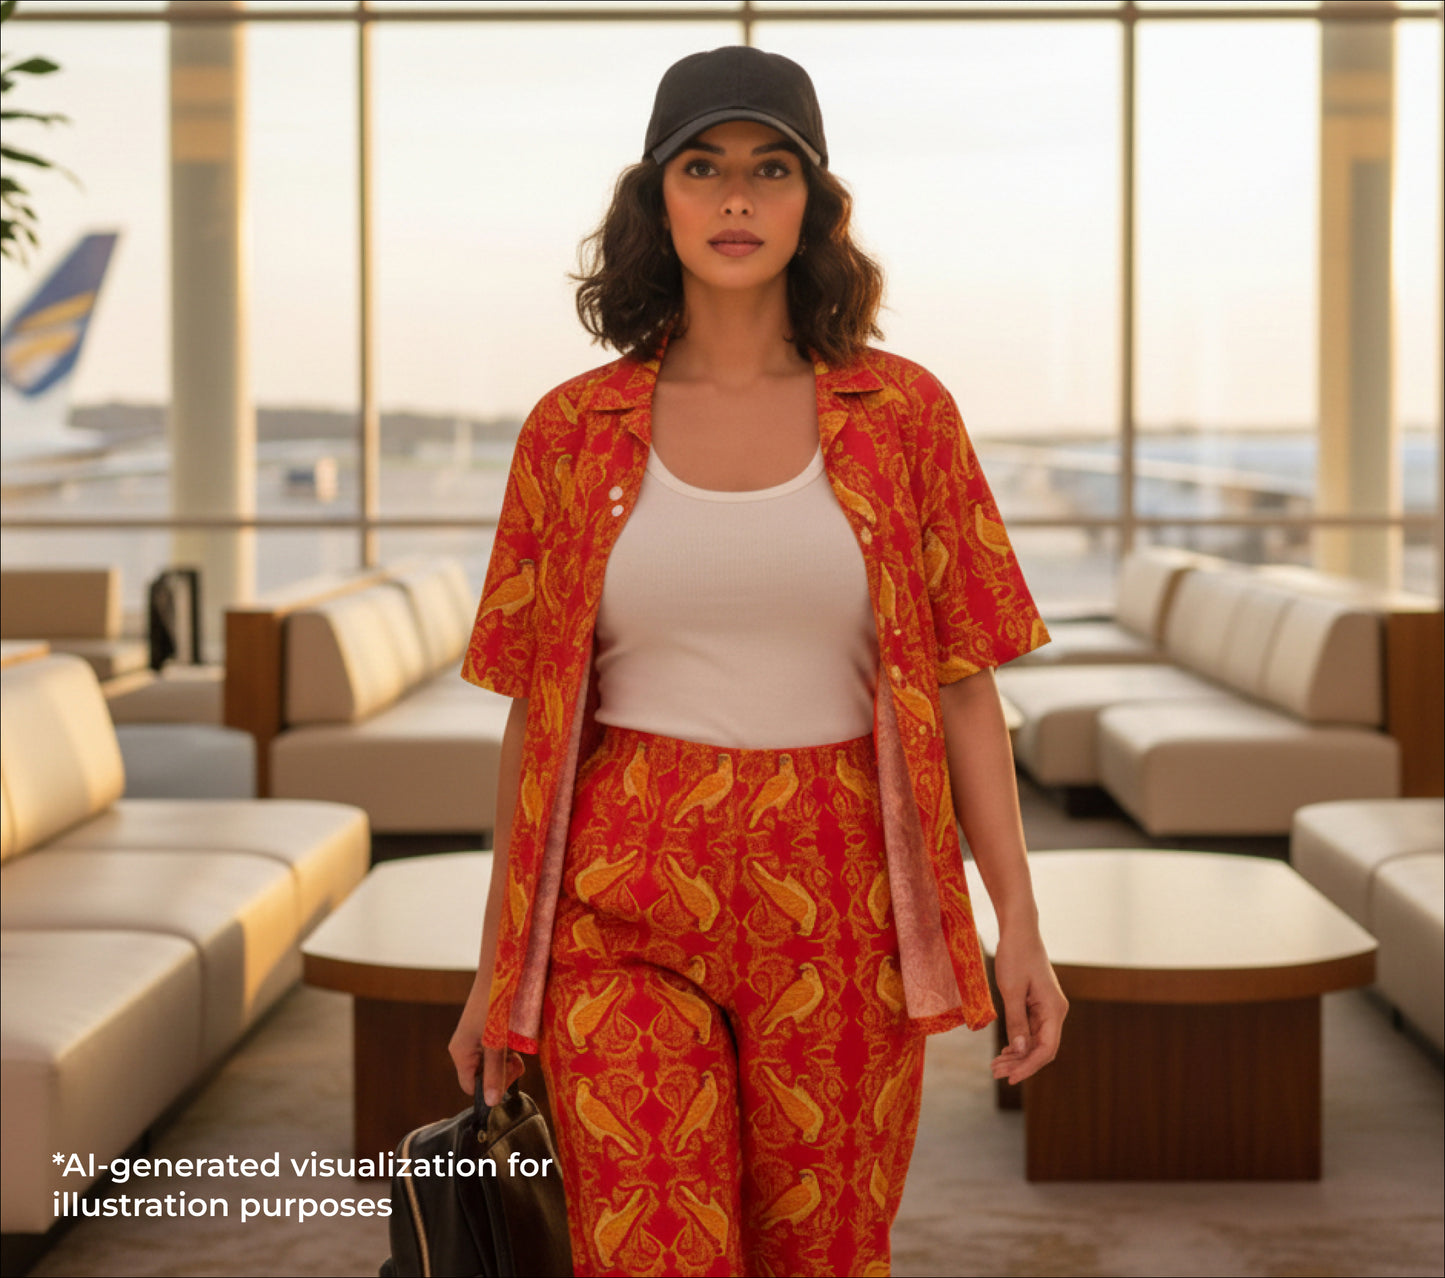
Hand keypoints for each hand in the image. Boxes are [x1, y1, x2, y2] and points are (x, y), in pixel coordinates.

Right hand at [448, 992, 523, 1102]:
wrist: (502, 969)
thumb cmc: (496, 1004)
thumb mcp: (497, 1042)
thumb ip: (495, 1073)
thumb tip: (491, 1103)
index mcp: (460, 1053)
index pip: (471, 1088)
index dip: (490, 1088)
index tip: (507, 1076)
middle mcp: (466, 1047)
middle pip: (484, 1076)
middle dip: (502, 1071)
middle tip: (514, 1056)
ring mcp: (477, 1037)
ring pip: (494, 1061)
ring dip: (508, 1057)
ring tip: (514, 1040)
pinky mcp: (488, 1028)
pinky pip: (498, 1048)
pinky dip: (509, 1045)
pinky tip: (515, 1032)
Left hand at [990, 925, 1067, 1085]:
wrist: (1019, 930)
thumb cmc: (1016, 955)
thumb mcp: (1012, 989)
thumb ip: (1016, 1021)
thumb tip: (1020, 1050)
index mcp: (1054, 1009)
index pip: (1046, 1048)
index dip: (1029, 1066)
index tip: (1010, 1078)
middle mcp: (1055, 1011)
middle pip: (1041, 1048)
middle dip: (1020, 1063)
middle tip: (995, 1072)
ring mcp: (1047, 1008)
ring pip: (1035, 1040)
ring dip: (1017, 1054)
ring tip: (996, 1065)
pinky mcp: (1038, 1004)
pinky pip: (1031, 1029)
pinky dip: (1018, 1041)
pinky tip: (1005, 1051)